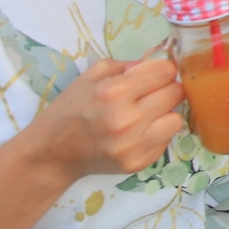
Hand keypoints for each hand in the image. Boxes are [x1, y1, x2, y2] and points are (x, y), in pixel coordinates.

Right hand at [22, 57, 184, 180]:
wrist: (52, 153)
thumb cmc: (70, 110)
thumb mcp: (92, 76)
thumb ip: (127, 65)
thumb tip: (156, 65)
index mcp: (114, 93)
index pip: (165, 72)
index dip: (161, 70)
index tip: (152, 75)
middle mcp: (127, 120)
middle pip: (175, 93)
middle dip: (165, 89)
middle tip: (149, 93)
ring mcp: (134, 145)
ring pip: (176, 119)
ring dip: (165, 113)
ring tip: (146, 114)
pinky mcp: (138, 163)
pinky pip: (166, 140)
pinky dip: (156, 133)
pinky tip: (137, 132)